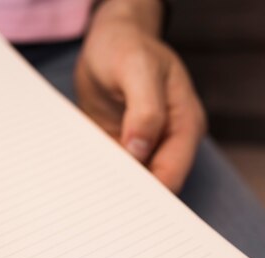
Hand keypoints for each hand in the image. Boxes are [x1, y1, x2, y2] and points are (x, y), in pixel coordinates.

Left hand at [75, 0, 206, 192]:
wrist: (109, 39)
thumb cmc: (127, 46)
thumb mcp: (137, 68)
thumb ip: (145, 109)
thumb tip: (140, 149)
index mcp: (184, 125)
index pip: (172, 173)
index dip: (151, 194)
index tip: (122, 207)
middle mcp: (167, 140)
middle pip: (153, 184)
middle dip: (130, 198)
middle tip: (99, 211)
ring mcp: (143, 144)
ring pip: (130, 180)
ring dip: (111, 189)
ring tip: (85, 200)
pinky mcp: (120, 144)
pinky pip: (111, 169)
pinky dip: (98, 176)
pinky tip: (80, 184)